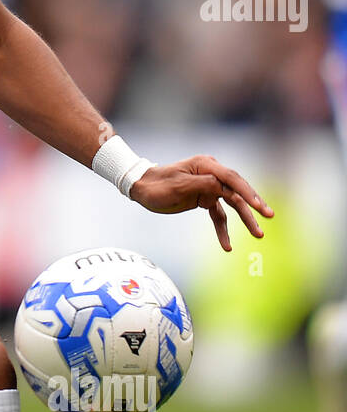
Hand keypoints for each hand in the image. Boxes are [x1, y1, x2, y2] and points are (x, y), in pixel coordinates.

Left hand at [129, 155, 273, 252]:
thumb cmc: (157, 185)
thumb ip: (202, 184)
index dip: (248, 192)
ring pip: (232, 203)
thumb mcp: (178, 186)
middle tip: (268, 217)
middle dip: (253, 206)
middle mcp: (212, 174)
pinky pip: (219, 215)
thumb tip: (222, 187)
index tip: (259, 206)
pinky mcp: (204, 198)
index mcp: (207, 165)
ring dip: (244, 219)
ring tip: (258, 234)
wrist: (141, 187)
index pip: (232, 179)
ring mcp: (209, 186)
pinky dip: (223, 229)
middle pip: (237, 191)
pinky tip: (228, 246)